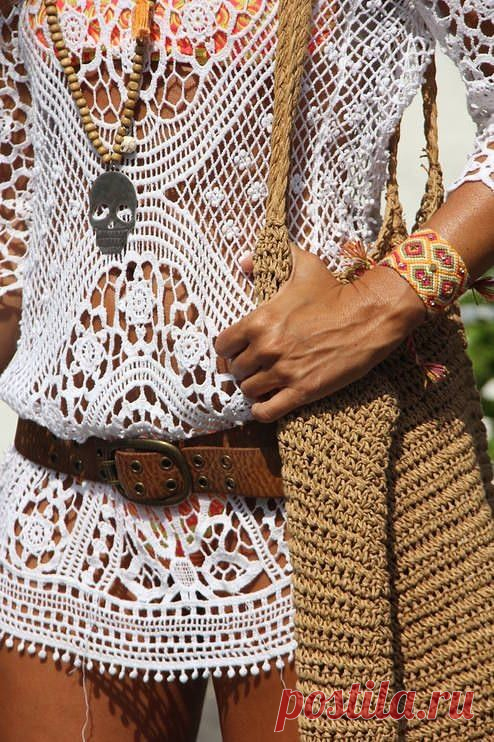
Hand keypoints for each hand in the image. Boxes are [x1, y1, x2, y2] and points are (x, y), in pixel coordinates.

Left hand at [214, 243, 426, 421]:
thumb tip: (244, 261)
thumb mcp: (302, 265)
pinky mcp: (302, 391)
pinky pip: (267, 412)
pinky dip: (262, 411)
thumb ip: (268, 259)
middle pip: (236, 370)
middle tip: (256, 367)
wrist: (369, 316)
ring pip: (249, 391)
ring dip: (254, 389)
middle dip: (244, 368)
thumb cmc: (335, 290)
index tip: (240, 349)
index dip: (230, 348)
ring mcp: (284, 372)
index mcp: (259, 320)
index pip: (223, 345)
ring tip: (264, 384)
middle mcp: (266, 348)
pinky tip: (267, 405)